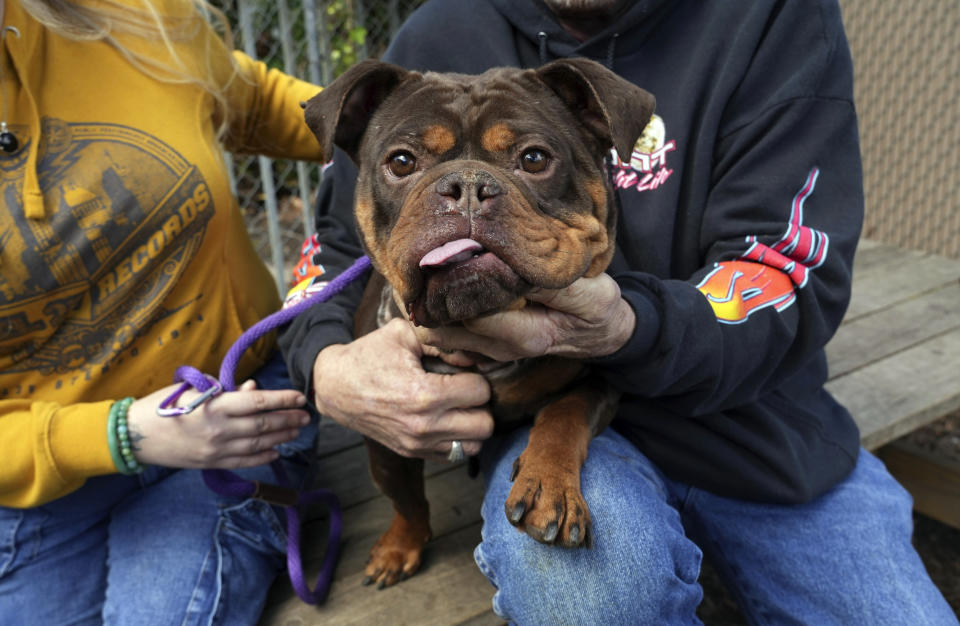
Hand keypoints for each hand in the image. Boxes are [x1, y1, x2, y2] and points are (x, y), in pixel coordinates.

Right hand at [126, 380, 309, 468]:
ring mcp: (216, 449)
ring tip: (297, 431)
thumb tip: (253, 389)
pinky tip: (276, 451)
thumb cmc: (164, 405)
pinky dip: (263, 457)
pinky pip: (244, 462)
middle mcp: (220, 429)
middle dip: (288, 420)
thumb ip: (226, 390)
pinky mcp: (211, 463)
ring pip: (259, 445)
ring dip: (281, 437)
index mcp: (215, 406)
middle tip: (306, 416)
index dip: (283, 400)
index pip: (258, 402)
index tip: (299, 397)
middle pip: (264, 425)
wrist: (136, 435)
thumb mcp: (194, 390)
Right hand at [312, 318, 493, 460]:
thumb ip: (443, 342)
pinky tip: (445, 418)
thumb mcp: (403, 334)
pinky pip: (453, 454)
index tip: (464, 371)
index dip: (477, 377)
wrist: (335, 386)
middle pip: (484, 425)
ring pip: (474, 445)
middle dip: (481, 404)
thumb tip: (475, 356)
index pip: (480, 392)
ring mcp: (417, 444)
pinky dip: (456, 438)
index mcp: (423, 394)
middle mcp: (423, 425)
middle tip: (466, 390)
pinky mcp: (412, 453)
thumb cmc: (370, 355)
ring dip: (472, 425)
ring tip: (459, 407)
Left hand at [414, 273, 634, 361]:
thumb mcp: (591, 294)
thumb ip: (553, 286)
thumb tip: (513, 268)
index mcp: (527, 336)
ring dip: (434, 306)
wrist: (602, 331)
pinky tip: (444, 287)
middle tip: (429, 260)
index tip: (455, 253)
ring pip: (441, 333)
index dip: (459, 286)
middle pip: (447, 328)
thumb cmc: (597, 307)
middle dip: (435, 298)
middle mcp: (503, 348)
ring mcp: (492, 350)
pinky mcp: (486, 344)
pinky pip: (448, 333)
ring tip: (433, 271)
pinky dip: (440, 313)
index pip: (474, 315)